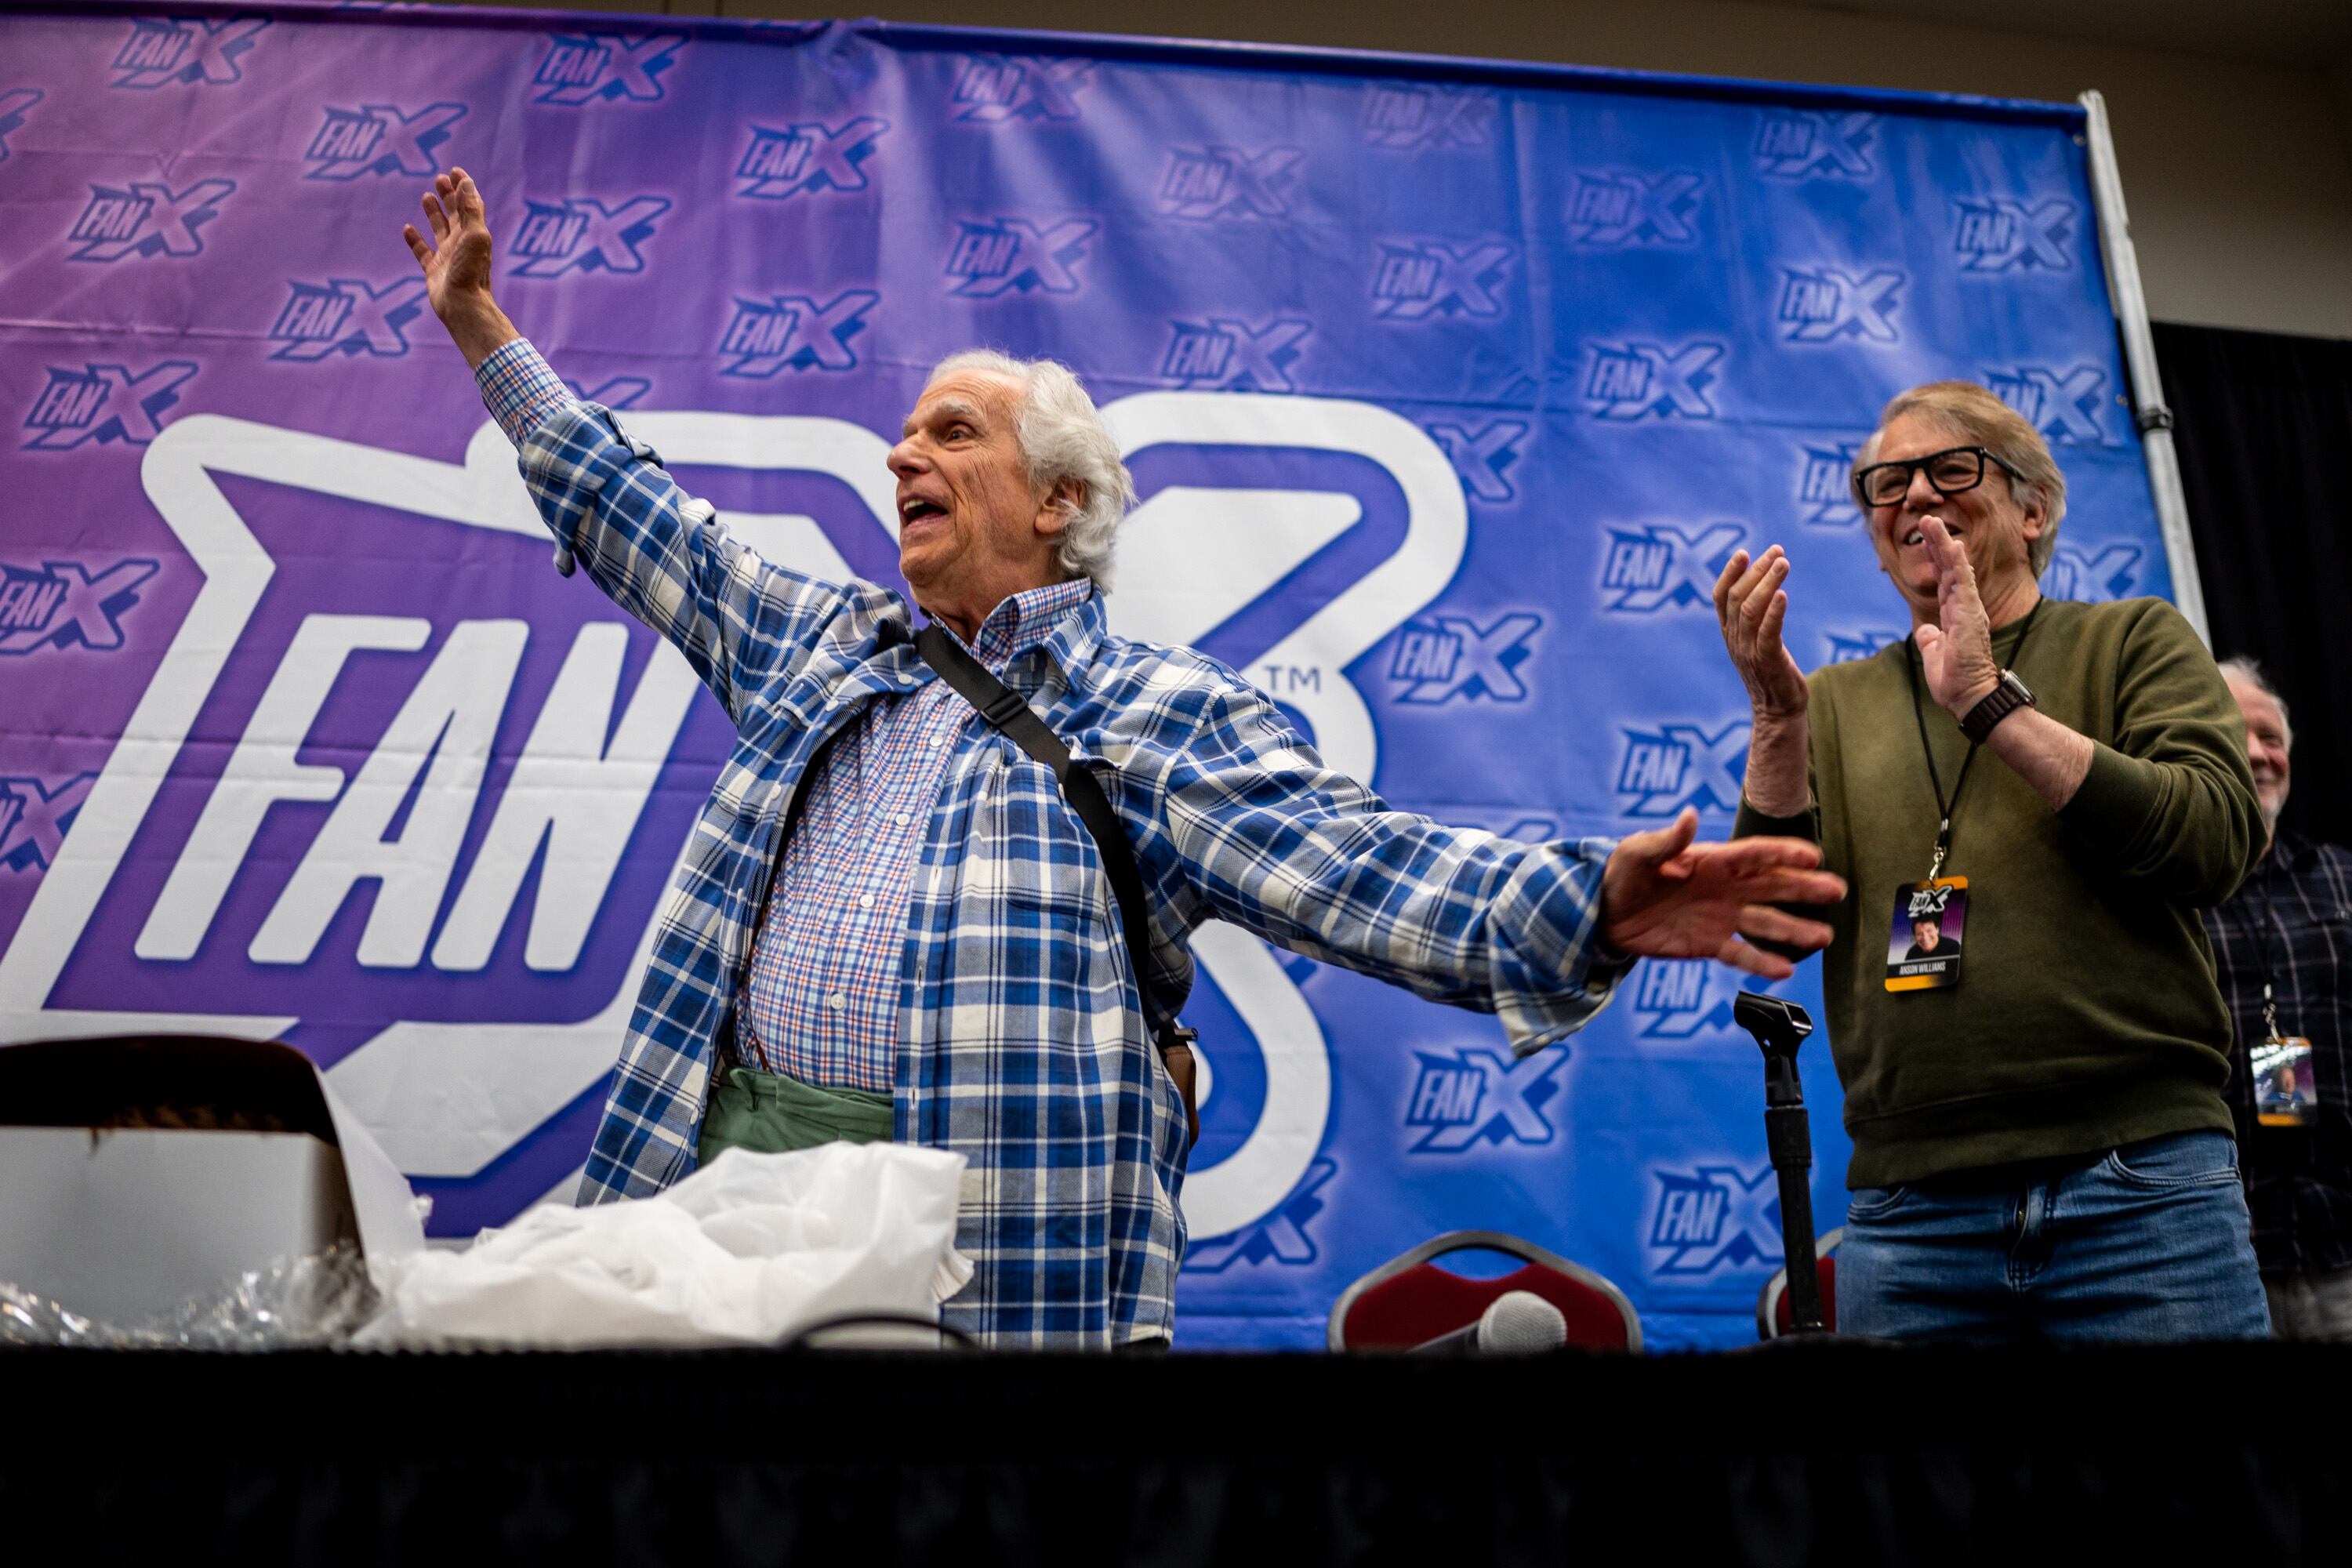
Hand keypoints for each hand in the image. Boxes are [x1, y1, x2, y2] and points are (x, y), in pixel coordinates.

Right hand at [401, 167, 515, 369]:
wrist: (463, 305)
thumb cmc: (471, 271)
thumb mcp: (475, 235)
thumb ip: (470, 209)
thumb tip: (467, 182)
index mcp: (474, 234)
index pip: (470, 205)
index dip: (464, 188)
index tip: (455, 171)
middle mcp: (462, 244)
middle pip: (455, 214)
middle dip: (448, 196)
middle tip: (439, 179)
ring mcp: (447, 257)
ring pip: (439, 230)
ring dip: (433, 213)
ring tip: (426, 196)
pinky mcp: (433, 271)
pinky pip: (422, 252)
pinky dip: (415, 240)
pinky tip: (407, 228)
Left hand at [1599, 809, 1844, 980]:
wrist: (1604, 911)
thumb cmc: (1622, 872)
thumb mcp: (1640, 852)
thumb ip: (1669, 840)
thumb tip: (1690, 815)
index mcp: (1712, 860)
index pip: (1755, 855)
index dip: (1784, 854)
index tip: (1814, 856)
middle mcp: (1725, 888)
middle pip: (1772, 887)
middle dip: (1805, 889)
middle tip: (1837, 892)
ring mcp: (1720, 917)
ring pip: (1765, 923)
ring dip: (1794, 930)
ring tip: (1824, 937)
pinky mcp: (1708, 944)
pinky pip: (1740, 954)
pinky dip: (1761, 963)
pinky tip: (1785, 970)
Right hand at [1713, 545, 1807, 719]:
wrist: (1777, 710)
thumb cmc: (1771, 672)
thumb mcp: (1756, 641)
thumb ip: (1755, 618)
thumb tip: (1767, 586)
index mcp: (1729, 633)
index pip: (1720, 597)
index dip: (1729, 573)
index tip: (1743, 552)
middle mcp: (1734, 640)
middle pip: (1737, 598)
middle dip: (1756, 570)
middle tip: (1777, 551)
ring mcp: (1749, 651)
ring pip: (1750, 610)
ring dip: (1767, 583)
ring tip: (1784, 563)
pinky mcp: (1768, 661)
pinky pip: (1768, 633)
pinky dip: (1774, 612)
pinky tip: (1783, 594)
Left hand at [1910, 514, 2000, 717]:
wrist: (1969, 697)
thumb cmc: (1955, 680)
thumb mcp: (1934, 655)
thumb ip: (1931, 639)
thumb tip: (1925, 629)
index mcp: (1954, 615)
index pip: (1944, 580)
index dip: (1934, 558)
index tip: (1925, 538)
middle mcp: (1964, 607)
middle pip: (1949, 568)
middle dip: (1937, 543)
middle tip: (1926, 519)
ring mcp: (1968, 609)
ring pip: (1955, 569)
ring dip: (1943, 545)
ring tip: (1930, 522)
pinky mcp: (1970, 615)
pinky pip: (1963, 584)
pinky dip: (1957, 564)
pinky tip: (1952, 546)